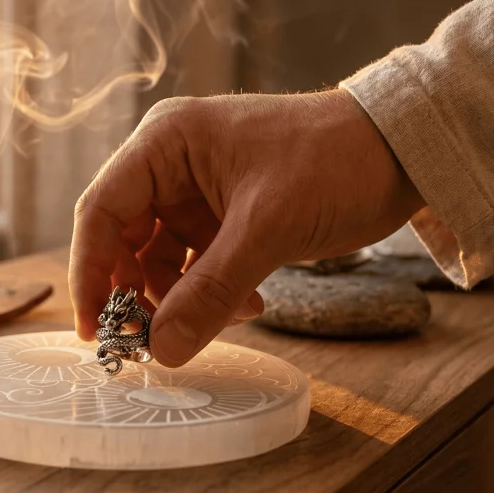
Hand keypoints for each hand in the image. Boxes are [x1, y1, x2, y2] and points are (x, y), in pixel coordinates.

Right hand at [69, 89, 424, 366]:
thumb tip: (163, 351)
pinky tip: (248, 307)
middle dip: (137, 293)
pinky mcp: (223, 214)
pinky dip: (211, 293)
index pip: (102, 211)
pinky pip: (196, 264)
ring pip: (159, 259)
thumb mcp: (267, 229)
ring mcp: (196, 190)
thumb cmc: (335, 162)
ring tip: (220, 320)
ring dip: (180, 299)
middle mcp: (171, 163)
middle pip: (124, 240)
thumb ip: (210, 291)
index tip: (94, 329)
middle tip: (150, 343)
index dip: (89, 273)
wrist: (404, 151)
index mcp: (166, 142)